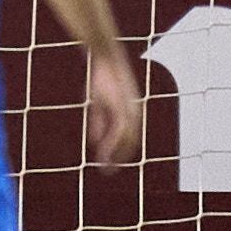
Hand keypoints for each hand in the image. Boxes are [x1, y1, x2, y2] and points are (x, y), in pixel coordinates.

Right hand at [87, 53, 140, 170]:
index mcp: (131, 113)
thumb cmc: (102, 80)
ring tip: (106, 165)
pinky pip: (119, 130)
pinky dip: (111, 143)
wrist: (106, 60)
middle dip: (119, 158)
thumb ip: (99, 122)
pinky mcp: (122, 106)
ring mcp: (130, 110)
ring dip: (115, 153)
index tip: (110, 165)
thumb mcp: (99, 104)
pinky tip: (103, 151)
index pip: (130, 138)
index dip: (120, 152)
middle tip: (108, 171)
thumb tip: (95, 141)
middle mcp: (134, 113)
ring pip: (127, 139)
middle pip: (131, 142)